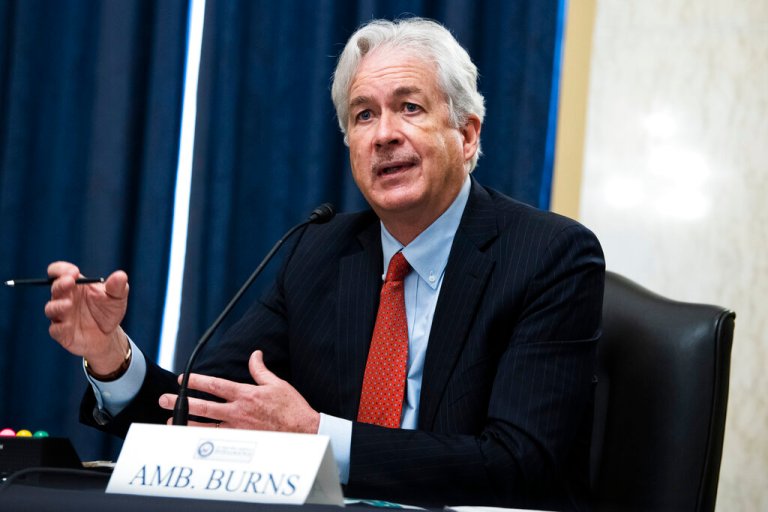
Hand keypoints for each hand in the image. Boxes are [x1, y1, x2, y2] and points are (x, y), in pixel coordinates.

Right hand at [44, 261, 129, 372]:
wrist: (108, 335)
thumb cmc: (108, 311)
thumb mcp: (117, 297)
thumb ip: (117, 286)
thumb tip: (121, 275)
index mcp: (74, 285)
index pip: (59, 272)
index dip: (62, 269)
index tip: (74, 272)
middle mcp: (64, 298)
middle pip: (55, 288)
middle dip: (60, 284)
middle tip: (70, 282)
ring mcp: (60, 316)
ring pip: (51, 308)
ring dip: (58, 305)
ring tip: (69, 304)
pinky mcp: (61, 333)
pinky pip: (56, 330)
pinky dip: (61, 327)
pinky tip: (69, 325)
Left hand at [159, 350, 319, 433]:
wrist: (302, 431)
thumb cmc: (291, 408)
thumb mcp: (277, 383)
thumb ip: (260, 370)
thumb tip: (255, 355)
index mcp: (246, 394)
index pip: (215, 385)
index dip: (196, 381)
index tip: (183, 379)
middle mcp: (238, 412)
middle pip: (203, 406)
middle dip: (181, 401)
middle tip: (163, 400)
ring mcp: (237, 429)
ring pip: (204, 426)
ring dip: (185, 422)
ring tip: (170, 420)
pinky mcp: (241, 442)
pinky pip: (216, 440)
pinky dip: (200, 438)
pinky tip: (189, 438)